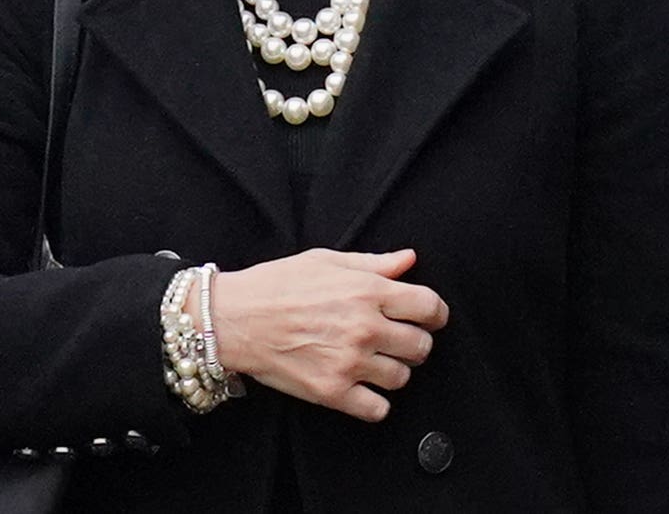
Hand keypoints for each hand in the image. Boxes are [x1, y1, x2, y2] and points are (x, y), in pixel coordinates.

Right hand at [208, 248, 447, 421]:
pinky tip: (362, 387)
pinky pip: (377, 409)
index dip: (435, 313)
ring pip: (402, 378)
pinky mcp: (332, 391)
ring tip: (373, 361)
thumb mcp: (326, 260)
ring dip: (393, 371)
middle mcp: (364, 327)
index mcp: (366, 290)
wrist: (233, 318)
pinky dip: (375, 402)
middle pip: (421, 346)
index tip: (430, 318)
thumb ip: (373, 263)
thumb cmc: (275, 285)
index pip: (429, 306)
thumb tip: (408, 260)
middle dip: (415, 343)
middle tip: (398, 340)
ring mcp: (350, 362)